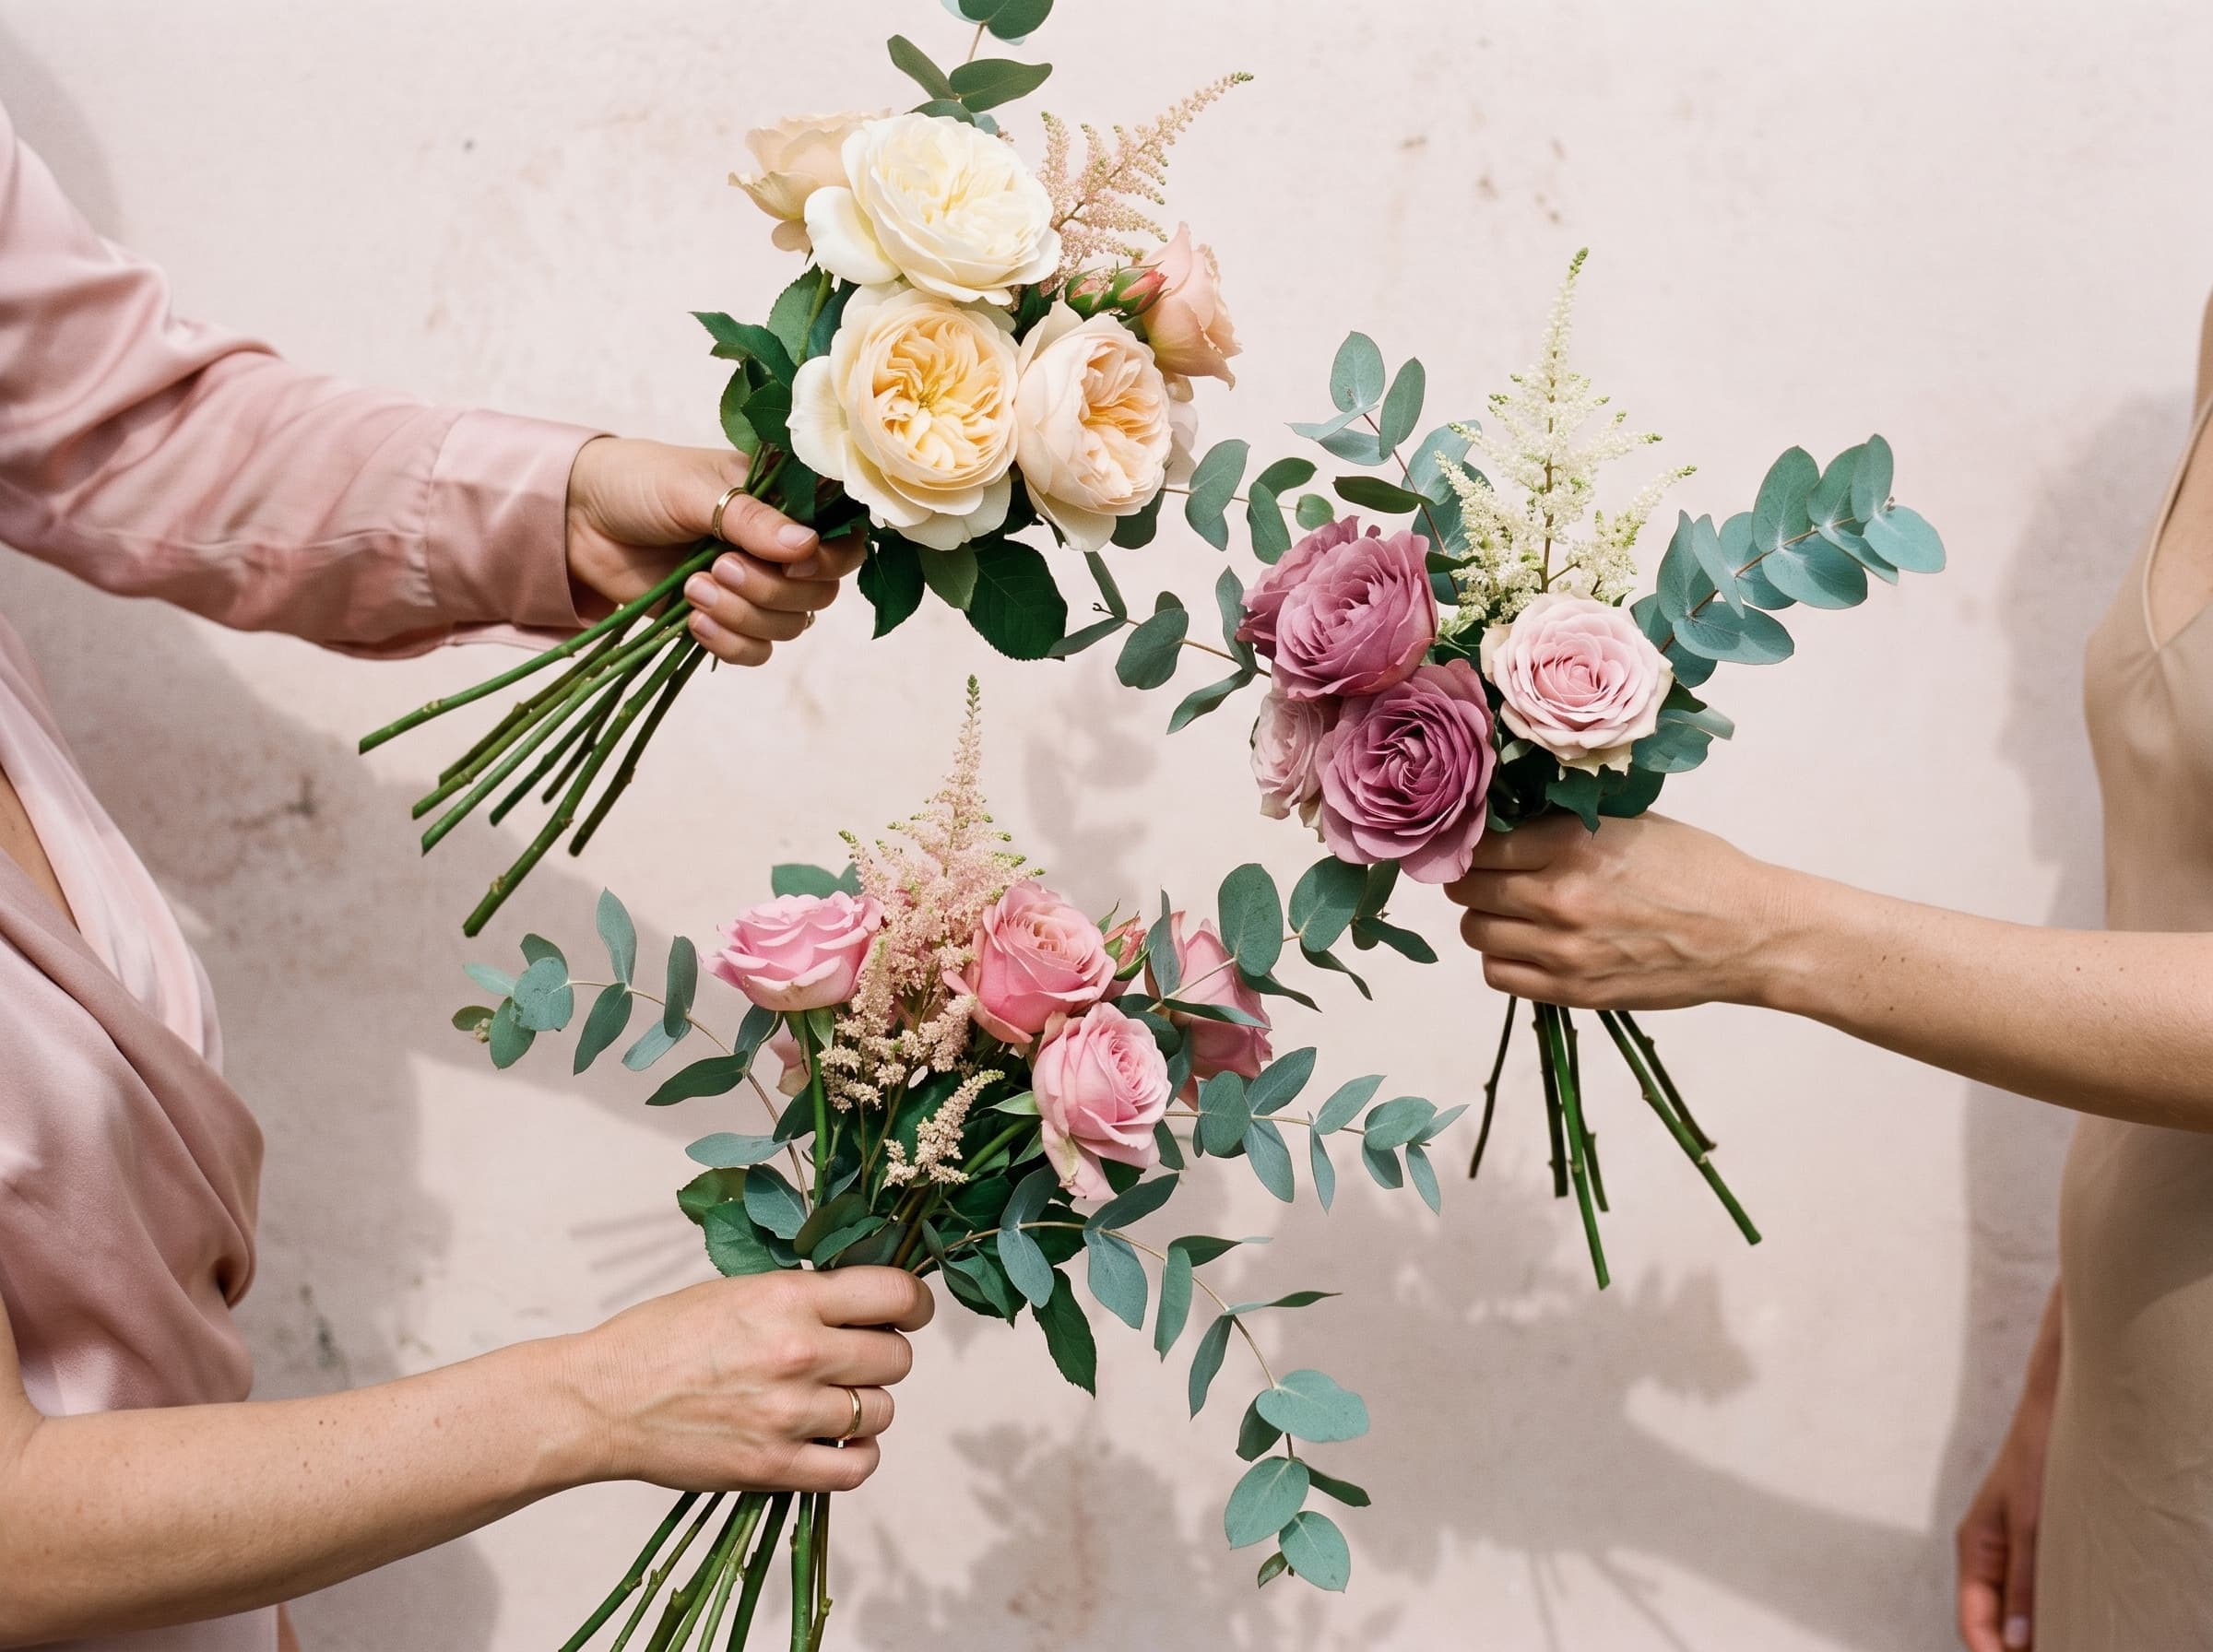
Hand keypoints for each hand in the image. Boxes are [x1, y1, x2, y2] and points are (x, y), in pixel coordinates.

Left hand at [563, 436, 865, 665]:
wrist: (579, 519)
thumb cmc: (640, 484)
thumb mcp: (695, 489)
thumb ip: (750, 519)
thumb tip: (806, 545)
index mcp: (784, 505)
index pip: (842, 541)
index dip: (829, 559)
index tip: (793, 562)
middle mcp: (778, 550)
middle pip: (819, 593)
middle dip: (771, 590)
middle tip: (717, 566)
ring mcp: (753, 589)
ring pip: (788, 627)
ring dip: (744, 616)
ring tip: (693, 589)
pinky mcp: (723, 621)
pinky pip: (754, 652)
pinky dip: (729, 644)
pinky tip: (693, 621)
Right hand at [565, 1267, 933, 1495]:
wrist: (602, 1399)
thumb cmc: (662, 1337)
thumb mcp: (737, 1290)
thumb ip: (803, 1297)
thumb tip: (865, 1302)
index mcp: (789, 1298)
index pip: (894, 1294)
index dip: (913, 1303)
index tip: (908, 1311)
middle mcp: (799, 1353)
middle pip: (897, 1357)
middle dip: (885, 1354)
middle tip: (856, 1357)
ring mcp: (789, 1414)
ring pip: (883, 1411)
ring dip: (868, 1406)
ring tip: (834, 1400)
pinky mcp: (774, 1466)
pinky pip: (857, 1467)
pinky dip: (859, 1455)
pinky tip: (839, 1442)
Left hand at [1442, 813, 1788, 1009]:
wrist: (1748, 933)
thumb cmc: (1696, 871)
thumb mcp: (1629, 824)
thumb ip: (1563, 825)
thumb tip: (1504, 820)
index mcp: (1572, 844)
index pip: (1479, 843)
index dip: (1471, 841)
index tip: (1477, 842)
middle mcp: (1559, 896)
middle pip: (1468, 888)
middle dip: (1472, 878)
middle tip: (1489, 874)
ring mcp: (1563, 949)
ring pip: (1475, 932)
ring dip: (1484, 918)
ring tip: (1510, 910)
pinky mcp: (1573, 991)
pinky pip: (1498, 975)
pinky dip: (1500, 958)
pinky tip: (1525, 945)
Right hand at [1957, 1394, 2052, 1649]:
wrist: (2058, 1409)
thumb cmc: (2039, 1455)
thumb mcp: (2032, 1524)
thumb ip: (2022, 1582)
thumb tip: (2015, 1639)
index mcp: (1976, 1548)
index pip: (1973, 1620)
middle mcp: (1991, 1554)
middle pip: (1993, 1620)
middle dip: (2014, 1647)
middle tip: (2060, 1650)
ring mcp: (2014, 1549)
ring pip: (2016, 1608)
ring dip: (2035, 1630)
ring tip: (2069, 1640)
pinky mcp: (2037, 1542)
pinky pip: (2037, 1589)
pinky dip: (2049, 1611)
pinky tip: (2075, 1618)